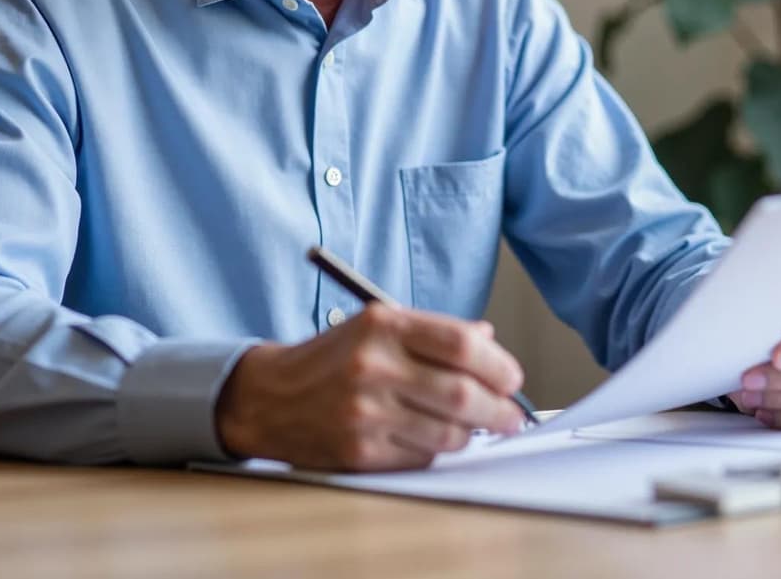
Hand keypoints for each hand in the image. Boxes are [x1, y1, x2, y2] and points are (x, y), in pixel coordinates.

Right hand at [214, 304, 526, 470]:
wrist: (270, 398)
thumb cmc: (331, 359)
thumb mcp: (376, 325)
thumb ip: (434, 332)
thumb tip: (489, 344)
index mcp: (382, 325)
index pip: (462, 344)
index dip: (498, 365)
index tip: (510, 378)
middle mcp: (373, 366)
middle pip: (462, 393)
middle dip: (499, 409)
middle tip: (510, 415)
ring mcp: (364, 412)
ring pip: (448, 432)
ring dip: (470, 433)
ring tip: (470, 427)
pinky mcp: (359, 451)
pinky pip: (422, 456)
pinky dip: (437, 450)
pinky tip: (431, 437)